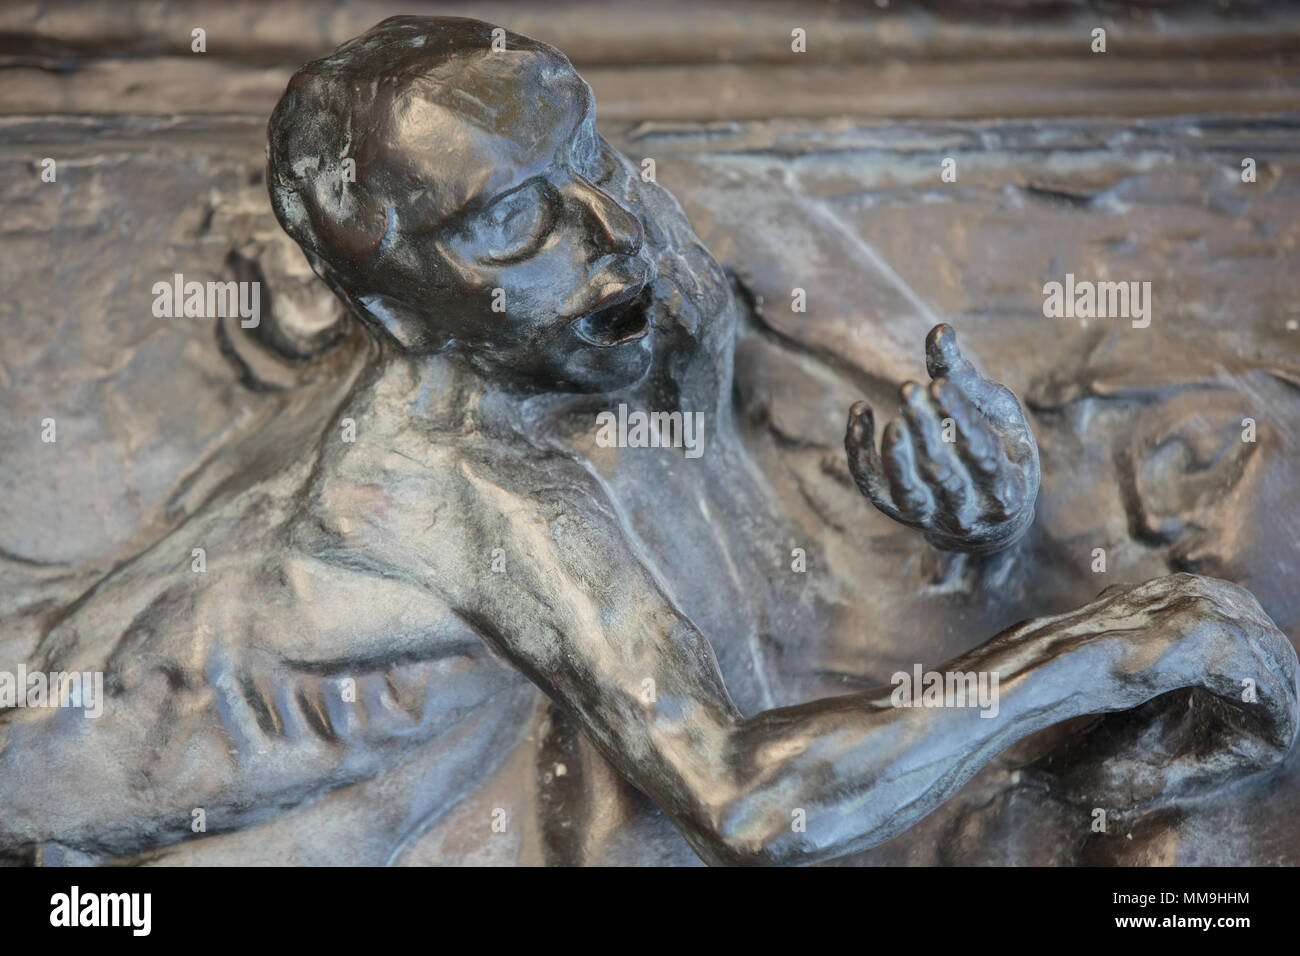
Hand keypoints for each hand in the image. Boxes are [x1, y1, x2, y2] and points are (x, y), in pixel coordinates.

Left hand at [845, 323, 1039, 552]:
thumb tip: (939, 330)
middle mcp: (969, 511)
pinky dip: (861, 454)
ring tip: (892, 422)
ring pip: (911, 491)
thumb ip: (964, 376)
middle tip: (907, 390)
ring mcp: (931, 517)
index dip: (960, 419)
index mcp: (1006, 486)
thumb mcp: (994, 411)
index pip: (981, 453)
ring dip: (898, 456)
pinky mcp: (897, 512)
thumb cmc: (996, 446)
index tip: (939, 385)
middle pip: (944, 474)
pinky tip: (859, 415)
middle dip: (925, 431)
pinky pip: (872, 485)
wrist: (985, 518)